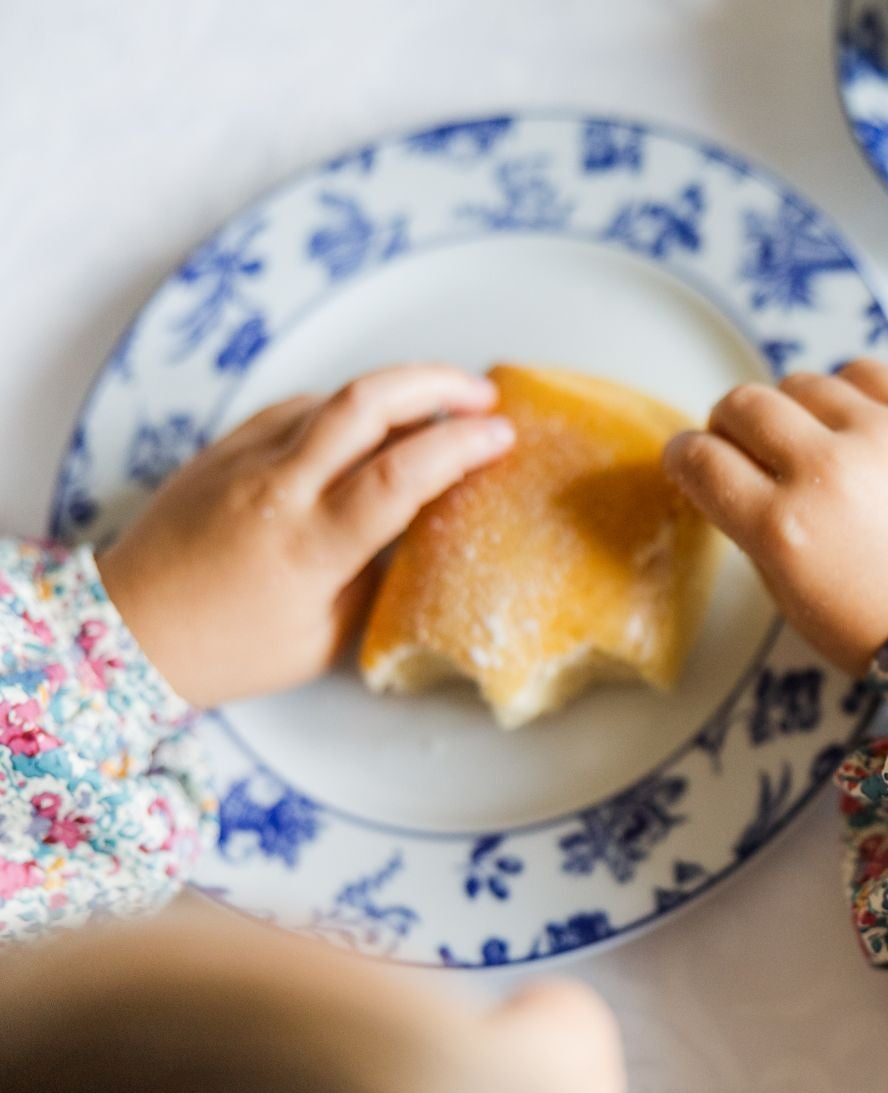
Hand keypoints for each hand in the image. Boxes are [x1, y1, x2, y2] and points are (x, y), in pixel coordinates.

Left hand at [97, 365, 514, 707]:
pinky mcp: (223, 449)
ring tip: (437, 406)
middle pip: (365, 402)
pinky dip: (342, 410)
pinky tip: (366, 426)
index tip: (502, 437)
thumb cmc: (228, 651)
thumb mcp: (325, 634)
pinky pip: (296, 411)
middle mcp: (277, 490)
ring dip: (394, 391)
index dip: (459, 446)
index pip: (400, 474)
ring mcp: (245, 461)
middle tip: (482, 394)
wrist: (123, 631)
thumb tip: (414, 527)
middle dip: (435, 383)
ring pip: (332, 398)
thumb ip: (374, 574)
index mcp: (309, 546)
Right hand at [664, 361, 887, 673]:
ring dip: (793, 409)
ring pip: (802, 383)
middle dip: (731, 424)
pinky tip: (853, 419)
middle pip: (745, 405)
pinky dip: (848, 392)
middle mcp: (826, 472)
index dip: (685, 454)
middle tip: (745, 445)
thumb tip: (727, 475)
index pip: (701, 460)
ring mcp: (883, 438)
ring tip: (811, 438)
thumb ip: (753, 529)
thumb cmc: (876, 626)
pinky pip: (867, 373)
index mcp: (782, 528)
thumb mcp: (791, 596)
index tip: (691, 457)